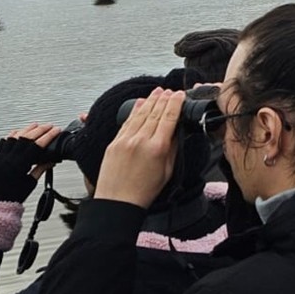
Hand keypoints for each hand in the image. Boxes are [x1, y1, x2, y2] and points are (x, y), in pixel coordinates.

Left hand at [0, 123, 61, 203]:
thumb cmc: (9, 199)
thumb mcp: (29, 185)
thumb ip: (40, 170)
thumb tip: (50, 162)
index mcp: (19, 165)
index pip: (37, 145)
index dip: (49, 136)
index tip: (56, 130)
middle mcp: (9, 159)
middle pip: (26, 138)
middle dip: (40, 129)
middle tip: (49, 126)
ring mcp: (0, 158)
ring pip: (13, 138)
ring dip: (25, 130)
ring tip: (34, 125)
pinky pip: (1, 144)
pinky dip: (10, 136)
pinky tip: (15, 133)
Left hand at [93, 88, 183, 208]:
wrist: (117, 202)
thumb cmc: (143, 191)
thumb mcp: (167, 171)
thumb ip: (172, 148)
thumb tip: (176, 132)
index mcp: (157, 148)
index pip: (169, 118)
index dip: (176, 104)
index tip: (180, 95)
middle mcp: (141, 141)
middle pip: (155, 112)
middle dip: (164, 99)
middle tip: (170, 91)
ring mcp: (126, 140)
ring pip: (141, 114)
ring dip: (150, 100)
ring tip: (157, 92)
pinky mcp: (115, 143)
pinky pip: (127, 121)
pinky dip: (134, 110)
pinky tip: (140, 103)